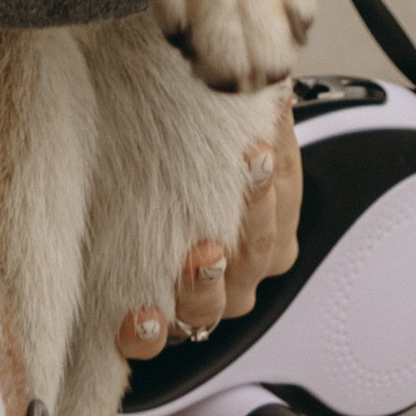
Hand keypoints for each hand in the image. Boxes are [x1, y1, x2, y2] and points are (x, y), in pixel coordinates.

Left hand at [114, 89, 298, 360]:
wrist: (135, 167)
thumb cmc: (184, 143)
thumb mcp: (225, 119)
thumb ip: (253, 108)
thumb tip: (273, 77)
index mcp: (269, 224)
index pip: (280, 213)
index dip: (271, 186)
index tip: (257, 150)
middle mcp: (240, 270)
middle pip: (252, 258)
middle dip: (246, 222)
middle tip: (232, 188)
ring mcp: (201, 299)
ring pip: (212, 306)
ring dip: (204, 282)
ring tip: (198, 254)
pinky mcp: (154, 318)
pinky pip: (155, 339)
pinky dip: (148, 330)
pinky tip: (140, 313)